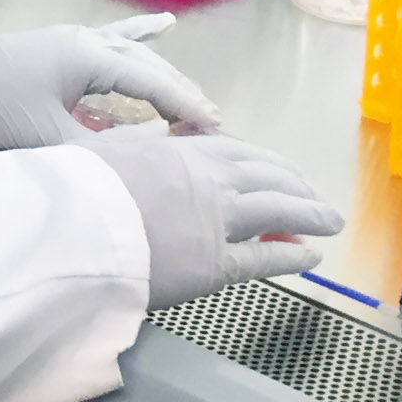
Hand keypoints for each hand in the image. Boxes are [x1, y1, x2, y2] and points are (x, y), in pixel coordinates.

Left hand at [0, 18, 219, 148]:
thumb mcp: (49, 138)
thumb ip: (105, 144)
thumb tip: (153, 143)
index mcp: (90, 59)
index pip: (153, 82)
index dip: (186, 106)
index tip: (216, 129)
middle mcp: (91, 42)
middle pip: (152, 66)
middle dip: (184, 95)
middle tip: (214, 125)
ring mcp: (79, 39)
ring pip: (137, 54)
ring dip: (168, 77)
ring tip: (197, 101)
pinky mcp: (67, 44)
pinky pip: (115, 36)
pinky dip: (142, 33)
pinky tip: (167, 25)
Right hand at [75, 127, 344, 306]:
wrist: (71, 228)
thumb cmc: (78, 190)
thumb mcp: (108, 149)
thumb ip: (140, 143)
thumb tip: (156, 137)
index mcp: (181, 151)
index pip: (236, 151)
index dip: (263, 161)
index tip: (277, 167)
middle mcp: (209, 181)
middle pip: (267, 177)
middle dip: (295, 184)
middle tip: (312, 192)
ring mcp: (217, 222)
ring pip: (278, 211)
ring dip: (310, 213)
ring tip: (330, 220)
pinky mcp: (215, 264)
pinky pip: (265, 259)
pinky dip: (292, 256)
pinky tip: (311, 256)